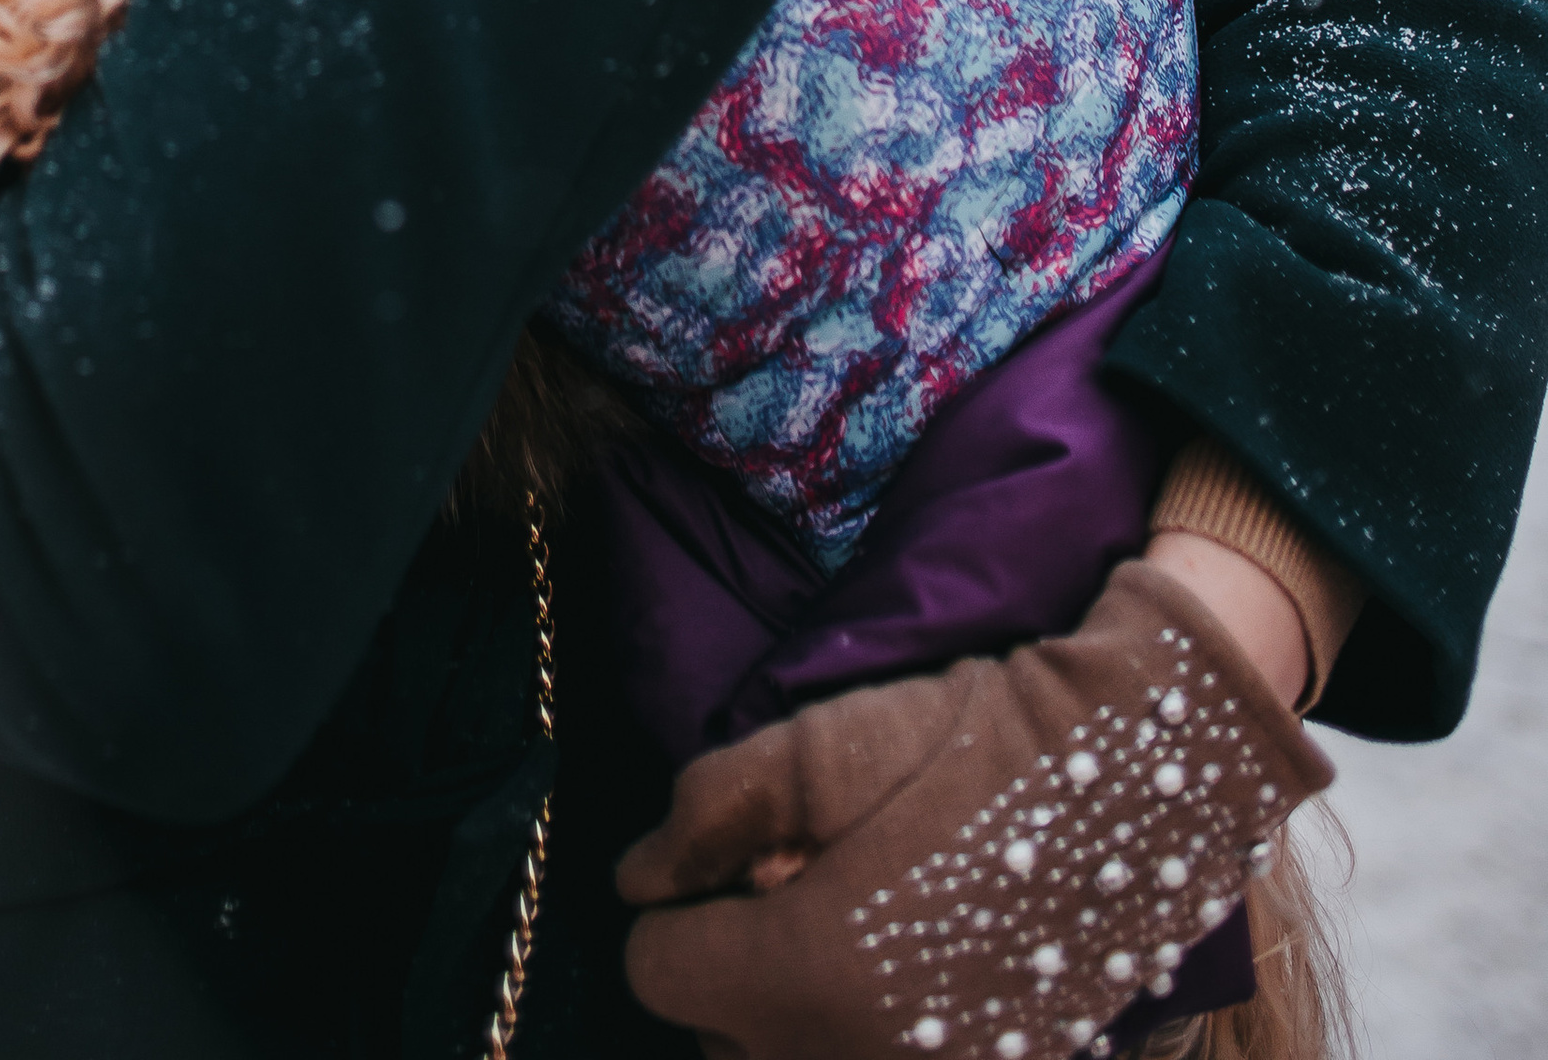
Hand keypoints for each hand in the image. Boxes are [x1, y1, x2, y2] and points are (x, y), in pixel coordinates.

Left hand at [616, 560, 1331, 1055]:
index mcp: (804, 976)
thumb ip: (710, 811)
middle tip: (788, 887)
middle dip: (733, 967)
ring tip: (848, 927)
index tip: (725, 865)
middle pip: (726, 1039)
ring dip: (798, 1014)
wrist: (1136, 772)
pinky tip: (914, 968)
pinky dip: (874, 1038)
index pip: (660, 973)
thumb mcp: (821, 743)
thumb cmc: (970, 742)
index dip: (676, 909)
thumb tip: (637, 879)